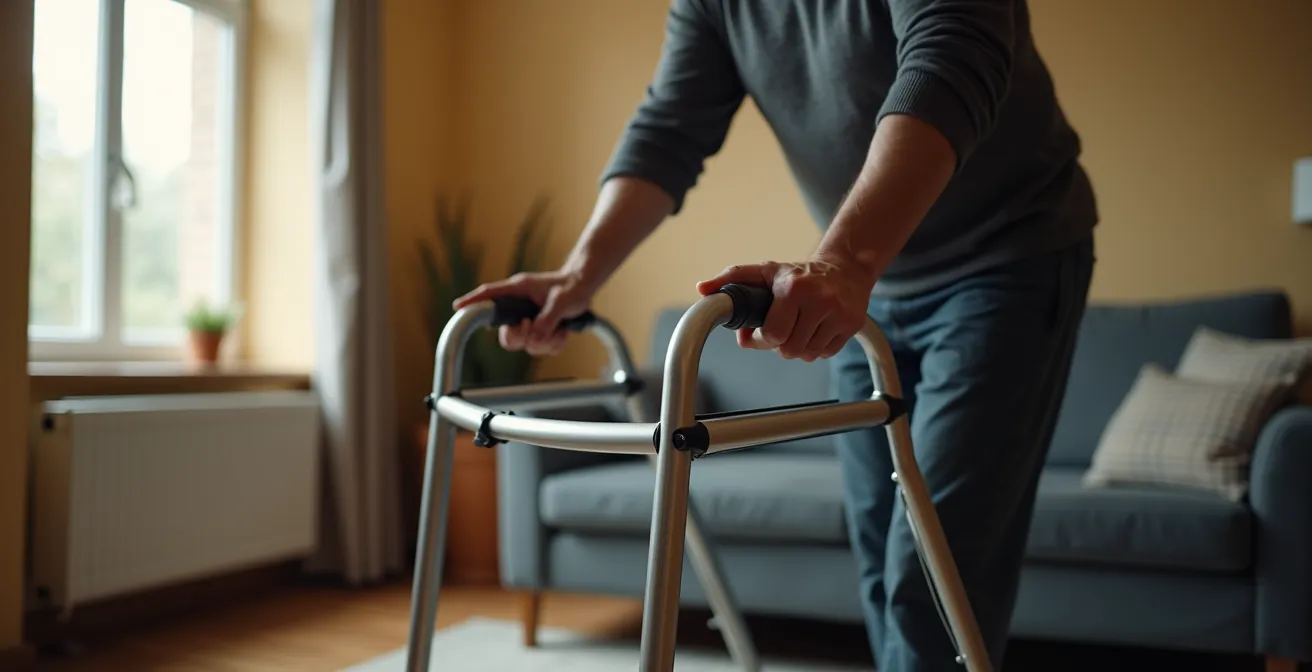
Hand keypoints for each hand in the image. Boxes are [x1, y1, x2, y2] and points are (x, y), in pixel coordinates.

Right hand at [453, 269, 595, 355]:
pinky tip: (564, 331)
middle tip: (534, 326)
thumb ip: (548, 319)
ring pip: (527, 345)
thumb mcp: (561, 301)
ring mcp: (528, 320)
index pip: (490, 295)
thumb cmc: (572, 286)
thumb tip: (534, 337)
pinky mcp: (539, 330)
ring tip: (561, 327)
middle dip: (521, 337)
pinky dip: (554, 344)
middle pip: (507, 335)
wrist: (584, 287)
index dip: (473, 301)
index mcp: (519, 290)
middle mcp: (519, 307)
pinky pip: (541, 348)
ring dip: (546, 341)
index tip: (457, 307)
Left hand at [695, 252, 875, 361]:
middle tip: (782, 330)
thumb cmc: (799, 274)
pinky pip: (825, 354)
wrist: (846, 268)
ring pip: (807, 355)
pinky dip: (817, 348)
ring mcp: (838, 313)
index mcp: (793, 287)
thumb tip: (703, 289)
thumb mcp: (766, 271)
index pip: (772, 334)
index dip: (760, 339)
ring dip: (798, 348)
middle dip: (780, 345)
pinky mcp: (851, 324)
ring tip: (800, 328)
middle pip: (789, 349)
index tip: (759, 333)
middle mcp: (818, 299)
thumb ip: (733, 279)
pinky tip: (817, 329)